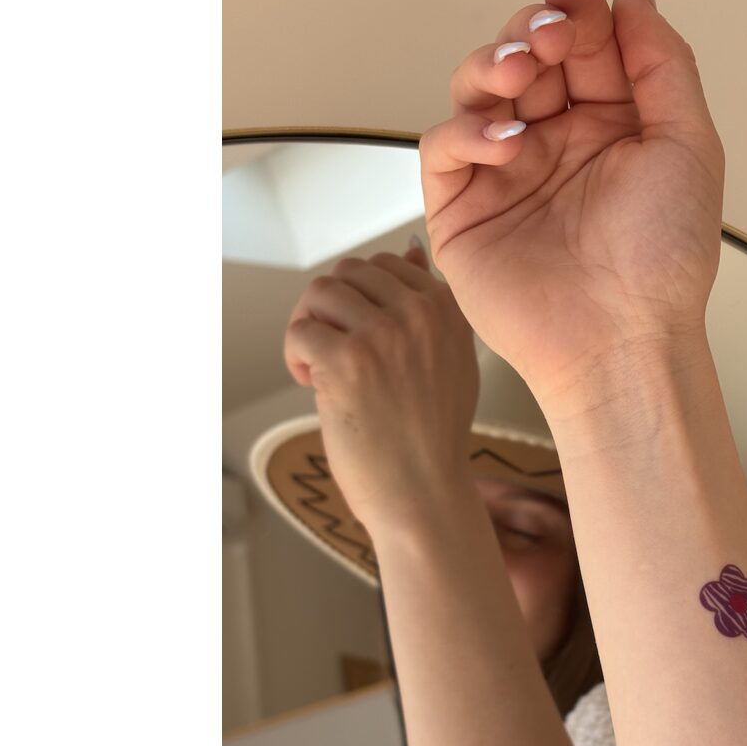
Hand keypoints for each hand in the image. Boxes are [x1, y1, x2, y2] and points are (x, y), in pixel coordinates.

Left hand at [283, 241, 480, 530]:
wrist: (423, 496)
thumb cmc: (431, 437)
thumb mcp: (451, 360)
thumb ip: (430, 306)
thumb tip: (409, 248)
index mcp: (448, 309)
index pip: (387, 264)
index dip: (361, 300)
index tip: (361, 338)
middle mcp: (420, 314)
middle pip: (348, 272)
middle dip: (329, 308)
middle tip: (330, 350)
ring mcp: (384, 335)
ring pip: (320, 293)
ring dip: (309, 327)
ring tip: (319, 367)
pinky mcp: (348, 362)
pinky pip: (300, 332)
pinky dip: (296, 357)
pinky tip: (313, 386)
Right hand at [419, 0, 724, 403]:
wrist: (624, 341)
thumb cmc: (664, 263)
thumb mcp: (688, 144)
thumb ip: (662, 61)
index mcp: (610, 124)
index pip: (583, 44)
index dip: (576, 6)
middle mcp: (555, 142)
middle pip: (526, 54)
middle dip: (534, 29)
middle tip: (550, 32)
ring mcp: (505, 173)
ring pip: (476, 88)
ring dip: (494, 65)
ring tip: (524, 73)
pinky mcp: (461, 210)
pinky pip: (444, 146)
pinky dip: (468, 129)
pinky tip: (508, 138)